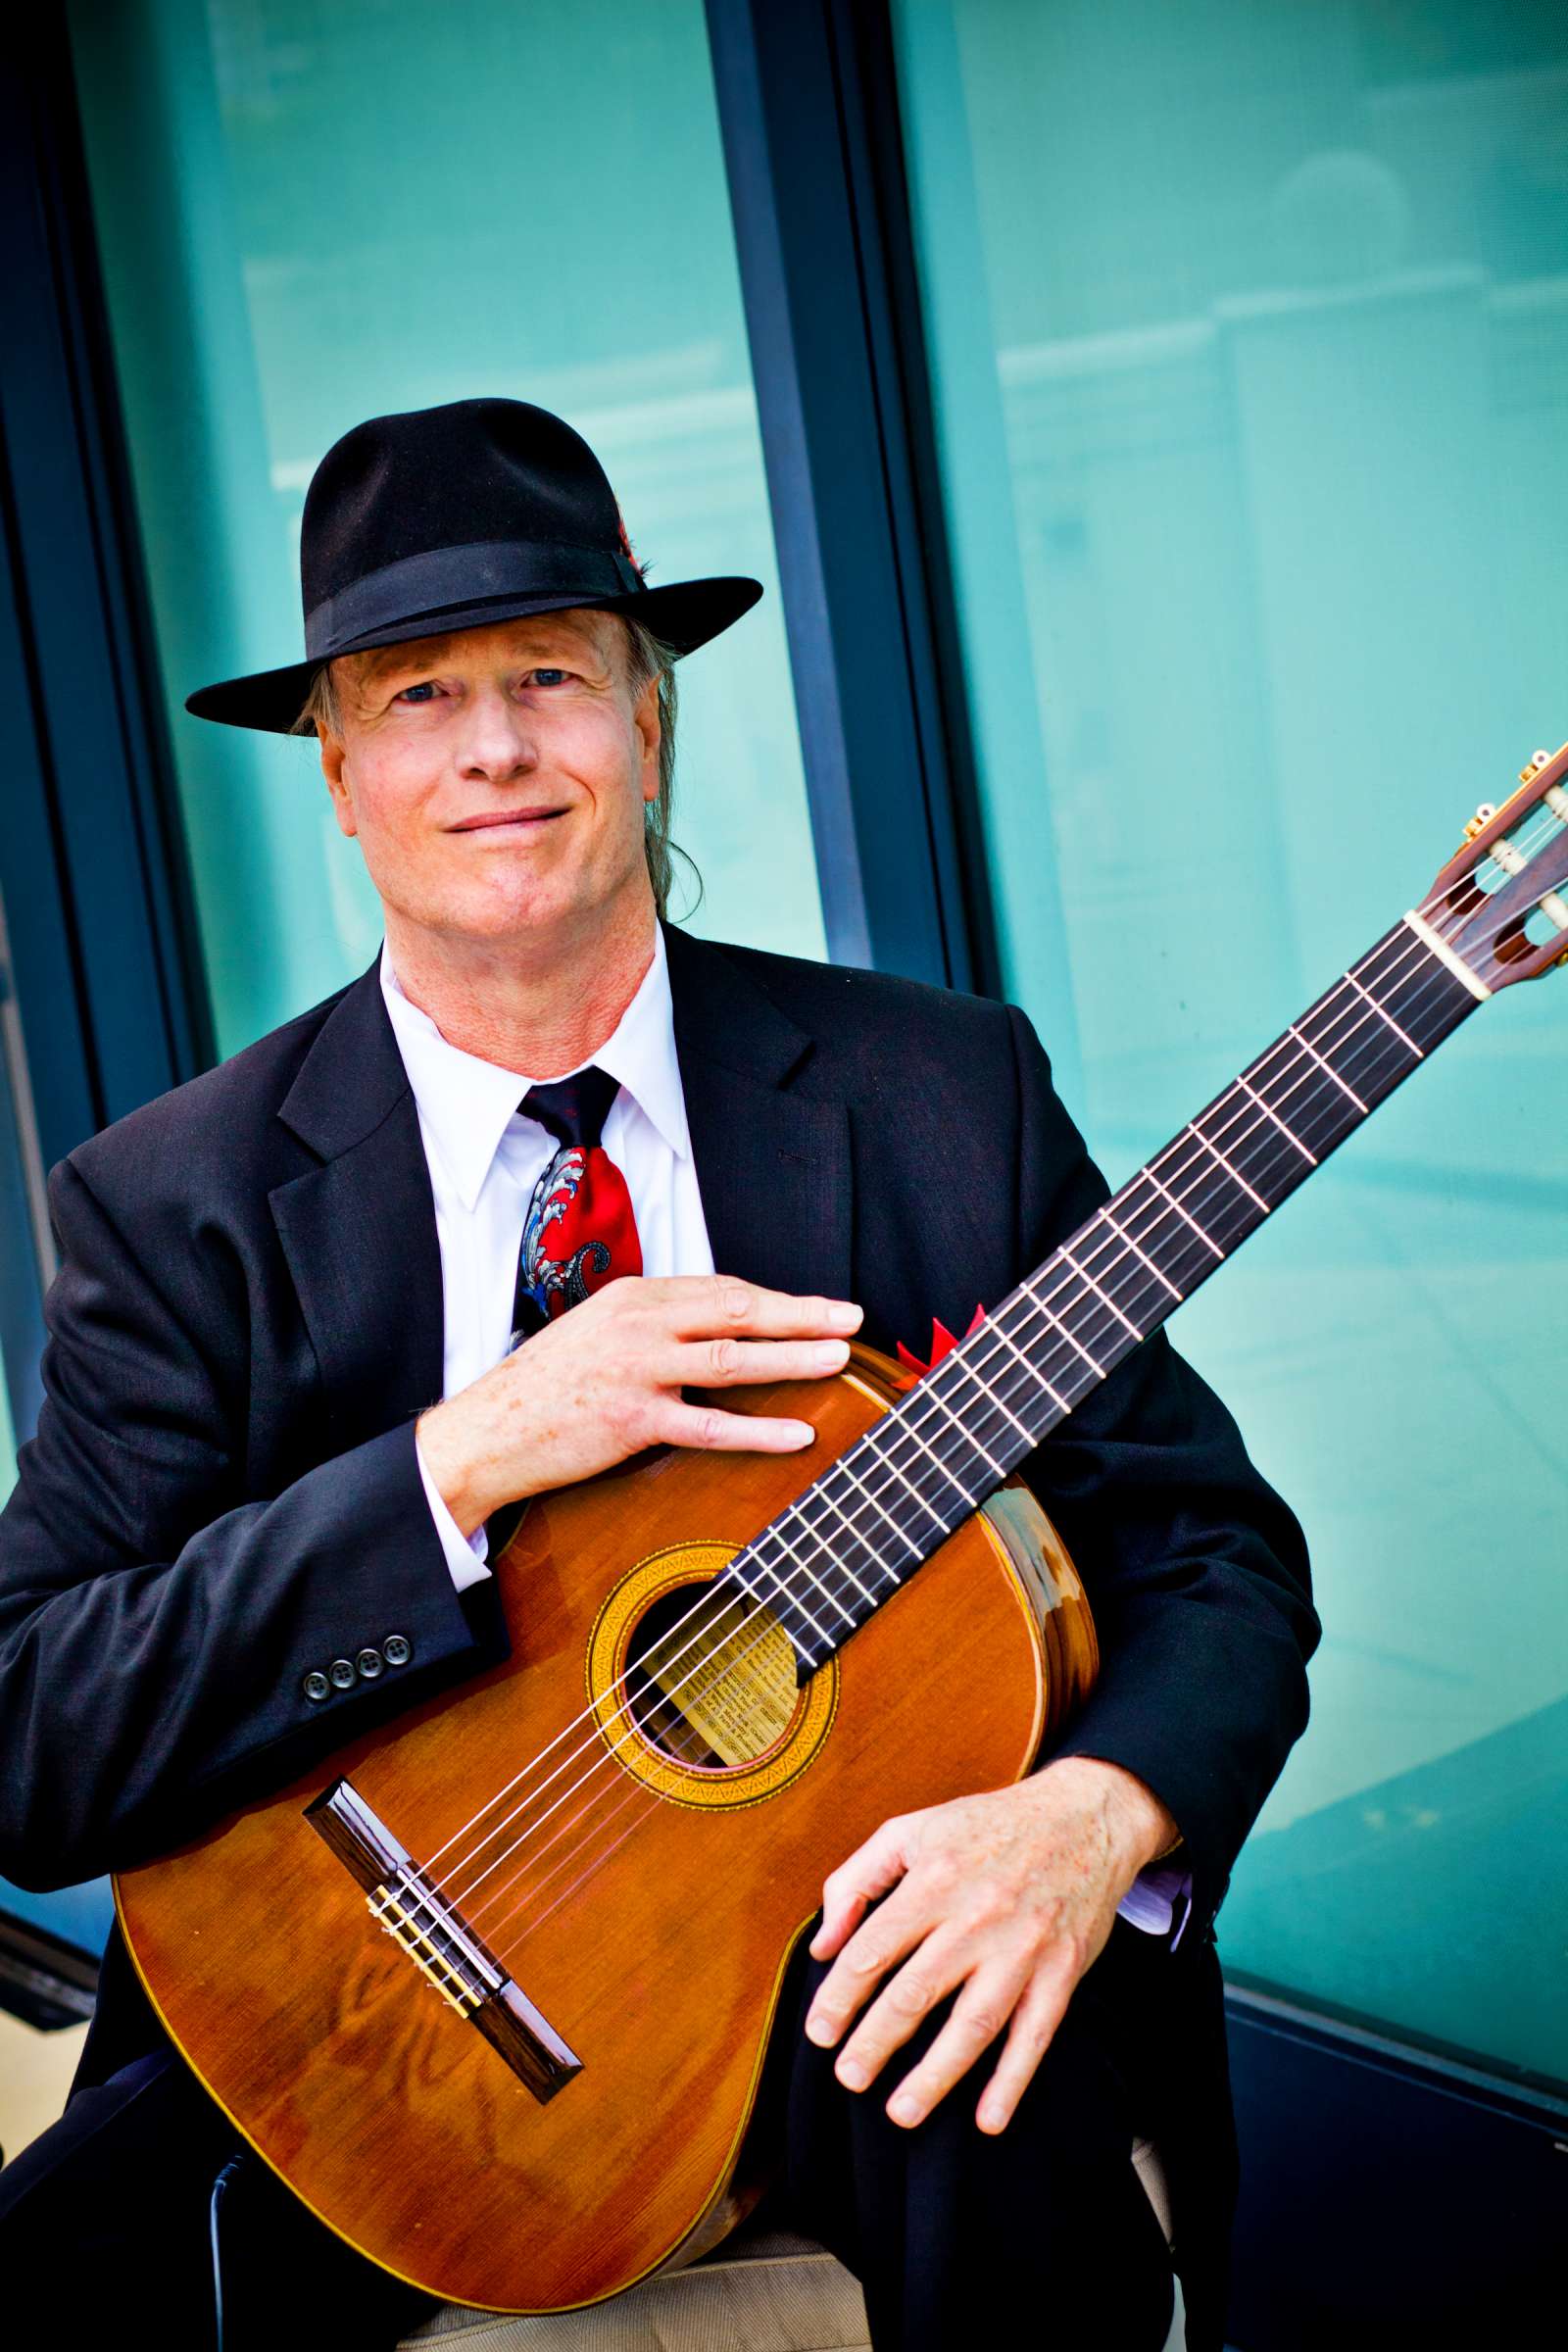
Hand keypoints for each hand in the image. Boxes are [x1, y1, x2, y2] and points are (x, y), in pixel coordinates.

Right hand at [415, 1274, 862, 1533]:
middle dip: (800, 1314)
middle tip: (850, 1318)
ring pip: (730, 1359)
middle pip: (736, 1310)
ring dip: (791, 1358)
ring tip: (837, 1357)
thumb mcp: (597, 1331)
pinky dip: (758, 1430)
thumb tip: (717, 1329)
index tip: (820, 1307)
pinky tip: (798, 1433)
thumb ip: (654, 1324)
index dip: (776, 1298)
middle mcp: (638, 1323)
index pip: (720, 1289)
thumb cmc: (545, 1386)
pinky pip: (708, 1426)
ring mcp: (635, 1370)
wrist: (486, 1431)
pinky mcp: (630, 1420)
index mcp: (633, 1296)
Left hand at [803, 1756, 1177, 2134]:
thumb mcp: (911, 1831)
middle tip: (848, 2078)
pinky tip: (989, 2120)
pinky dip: (1013, 2081)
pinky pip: (1036, 2034)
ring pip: (973, 2023)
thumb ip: (855, 1880)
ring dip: (935, 2075)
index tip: (819, 2033)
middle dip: (875, 2043)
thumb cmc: (984, 1827)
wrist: (1082, 1817)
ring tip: (900, 2113)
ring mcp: (1023, 1947)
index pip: (871, 1950)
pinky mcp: (1062, 1971)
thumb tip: (823, 1945)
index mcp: (932, 1879)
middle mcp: (976, 1916)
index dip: (839, 1997)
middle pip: (915, 1993)